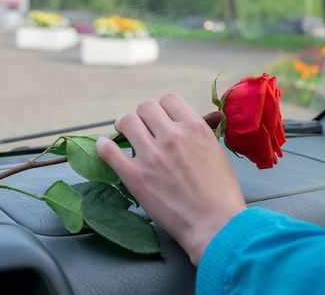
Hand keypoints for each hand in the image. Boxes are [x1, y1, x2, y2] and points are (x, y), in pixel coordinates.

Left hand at [96, 93, 245, 264]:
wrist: (215, 225)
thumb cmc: (221, 194)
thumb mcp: (215, 152)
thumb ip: (197, 135)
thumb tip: (183, 126)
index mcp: (195, 127)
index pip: (169, 99)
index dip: (162, 109)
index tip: (160, 119)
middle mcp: (172, 136)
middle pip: (146, 107)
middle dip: (143, 116)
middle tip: (142, 128)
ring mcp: (152, 155)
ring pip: (127, 121)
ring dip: (124, 125)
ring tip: (124, 133)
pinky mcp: (135, 176)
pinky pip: (109, 150)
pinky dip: (104, 146)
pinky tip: (104, 146)